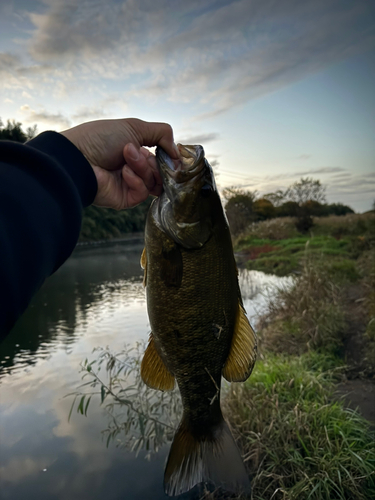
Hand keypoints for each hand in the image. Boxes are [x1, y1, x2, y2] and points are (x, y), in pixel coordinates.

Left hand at [60, 118, 178, 208]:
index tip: (172, 155)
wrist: (78, 157)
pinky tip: (123, 172)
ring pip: (153, 182)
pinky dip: (135, 180)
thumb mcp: (134, 127)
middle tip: (141, 153)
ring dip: (142, 167)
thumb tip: (178, 152)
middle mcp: (133, 169)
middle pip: (161, 172)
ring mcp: (129, 185)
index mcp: (135, 152)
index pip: (161, 159)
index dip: (168, 157)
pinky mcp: (124, 199)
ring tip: (126, 156)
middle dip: (153, 161)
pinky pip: (142, 192)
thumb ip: (161, 134)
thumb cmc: (100, 138)